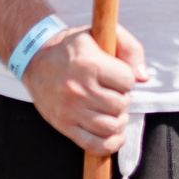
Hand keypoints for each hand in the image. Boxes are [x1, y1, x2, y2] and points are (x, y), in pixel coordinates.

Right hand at [22, 24, 149, 154]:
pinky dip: (110, 145)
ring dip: (119, 120)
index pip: (127, 80)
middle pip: (120, 104)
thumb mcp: (100, 34)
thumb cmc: (73, 47)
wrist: (35, 60)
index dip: (127, 77)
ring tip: (113, 110)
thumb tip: (143, 78)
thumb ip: (130, 48)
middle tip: (113, 92)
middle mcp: (79, 89)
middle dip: (122, 98)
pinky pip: (93, 145)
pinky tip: (115, 135)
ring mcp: (71, 110)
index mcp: (90, 64)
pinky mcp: (64, 125)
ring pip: (111, 126)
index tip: (117, 74)